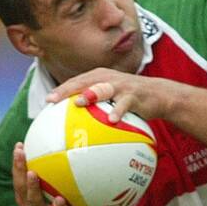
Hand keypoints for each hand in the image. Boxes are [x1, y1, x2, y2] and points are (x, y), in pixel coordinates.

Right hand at [12, 142, 87, 205]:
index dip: (16, 162)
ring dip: (32, 187)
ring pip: (34, 201)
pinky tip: (61, 199)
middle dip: (18, 168)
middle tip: (20, 151)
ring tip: (32, 173)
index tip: (19, 145)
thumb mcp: (53, 195)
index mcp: (28, 199)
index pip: (18, 177)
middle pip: (20, 186)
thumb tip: (62, 153)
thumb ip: (52, 180)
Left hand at [46, 68, 177, 121]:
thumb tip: (75, 128)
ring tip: (79, 102)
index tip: (48, 101)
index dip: (61, 90)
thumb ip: (95, 108)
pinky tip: (112, 120)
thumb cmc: (130, 100)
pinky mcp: (134, 95)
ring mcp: (121, 86)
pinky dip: (118, 111)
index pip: (76, 82)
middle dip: (68, 90)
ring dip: (91, 93)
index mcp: (98, 78)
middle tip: (53, 100)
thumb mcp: (111, 100)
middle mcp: (107, 78)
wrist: (158, 95)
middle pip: (84, 82)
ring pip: (103, 88)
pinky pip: (125, 104)